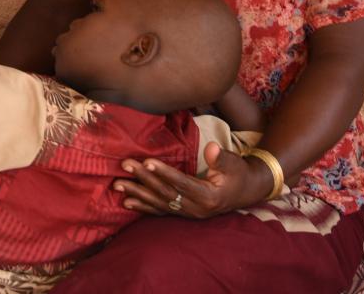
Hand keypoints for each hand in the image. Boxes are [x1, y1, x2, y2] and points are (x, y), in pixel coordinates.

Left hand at [113, 142, 275, 218]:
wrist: (246, 192)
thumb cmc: (239, 174)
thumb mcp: (234, 164)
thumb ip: (221, 158)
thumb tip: (211, 149)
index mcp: (208, 196)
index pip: (181, 183)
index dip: (164, 173)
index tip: (147, 161)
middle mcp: (196, 209)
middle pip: (165, 193)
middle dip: (143, 179)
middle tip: (125, 165)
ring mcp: (188, 214)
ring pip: (159, 204)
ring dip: (137, 194)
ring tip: (117, 185)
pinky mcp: (183, 213)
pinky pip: (161, 211)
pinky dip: (143, 207)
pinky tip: (127, 203)